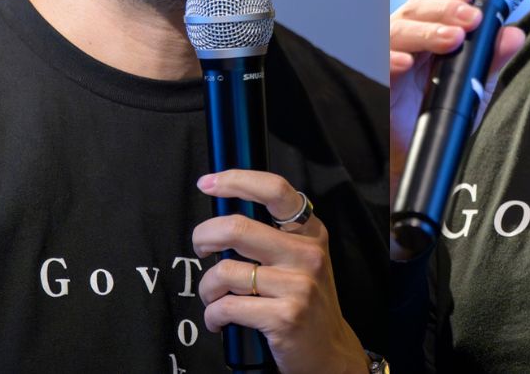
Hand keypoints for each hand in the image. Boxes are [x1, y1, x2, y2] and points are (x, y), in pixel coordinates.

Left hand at [194, 171, 368, 373]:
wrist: (329, 350)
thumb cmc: (305, 301)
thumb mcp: (302, 260)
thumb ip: (274, 236)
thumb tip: (225, 216)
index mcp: (310, 233)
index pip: (275, 191)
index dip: (236, 180)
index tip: (208, 183)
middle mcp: (307, 254)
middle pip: (238, 227)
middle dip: (204, 236)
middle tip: (200, 248)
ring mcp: (298, 286)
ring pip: (224, 272)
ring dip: (207, 289)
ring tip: (214, 298)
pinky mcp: (284, 317)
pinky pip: (226, 307)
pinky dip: (213, 316)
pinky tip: (220, 320)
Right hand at [389, 0, 525, 174]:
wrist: (420, 154)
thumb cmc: (442, 113)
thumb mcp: (475, 86)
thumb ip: (492, 59)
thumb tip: (514, 34)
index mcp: (427, 29)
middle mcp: (406, 38)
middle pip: (415, 6)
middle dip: (445, 7)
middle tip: (471, 19)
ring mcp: (388, 58)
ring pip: (396, 29)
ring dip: (425, 30)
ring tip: (451, 39)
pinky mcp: (375, 83)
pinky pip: (376, 64)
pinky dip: (390, 59)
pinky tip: (406, 62)